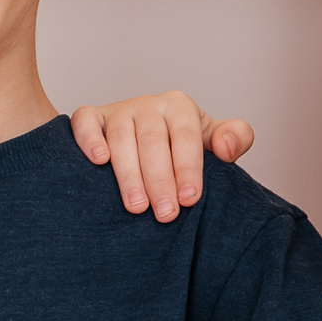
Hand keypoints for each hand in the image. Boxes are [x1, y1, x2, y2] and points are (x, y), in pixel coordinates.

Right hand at [69, 91, 255, 220]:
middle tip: (165, 214)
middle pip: (153, 141)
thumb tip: (227, 148)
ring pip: (121, 138)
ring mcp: (117, 111)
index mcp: (179, 108)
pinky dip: (90, 140)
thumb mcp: (211, 140)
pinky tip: (98, 162)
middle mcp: (148, 105)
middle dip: (160, 180)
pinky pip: (85, 122)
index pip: (185, 137)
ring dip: (128, 173)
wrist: (145, 141)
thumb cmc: (181, 147)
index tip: (189, 199)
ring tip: (137, 206)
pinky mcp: (91, 117)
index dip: (188, 168)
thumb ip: (235, 138)